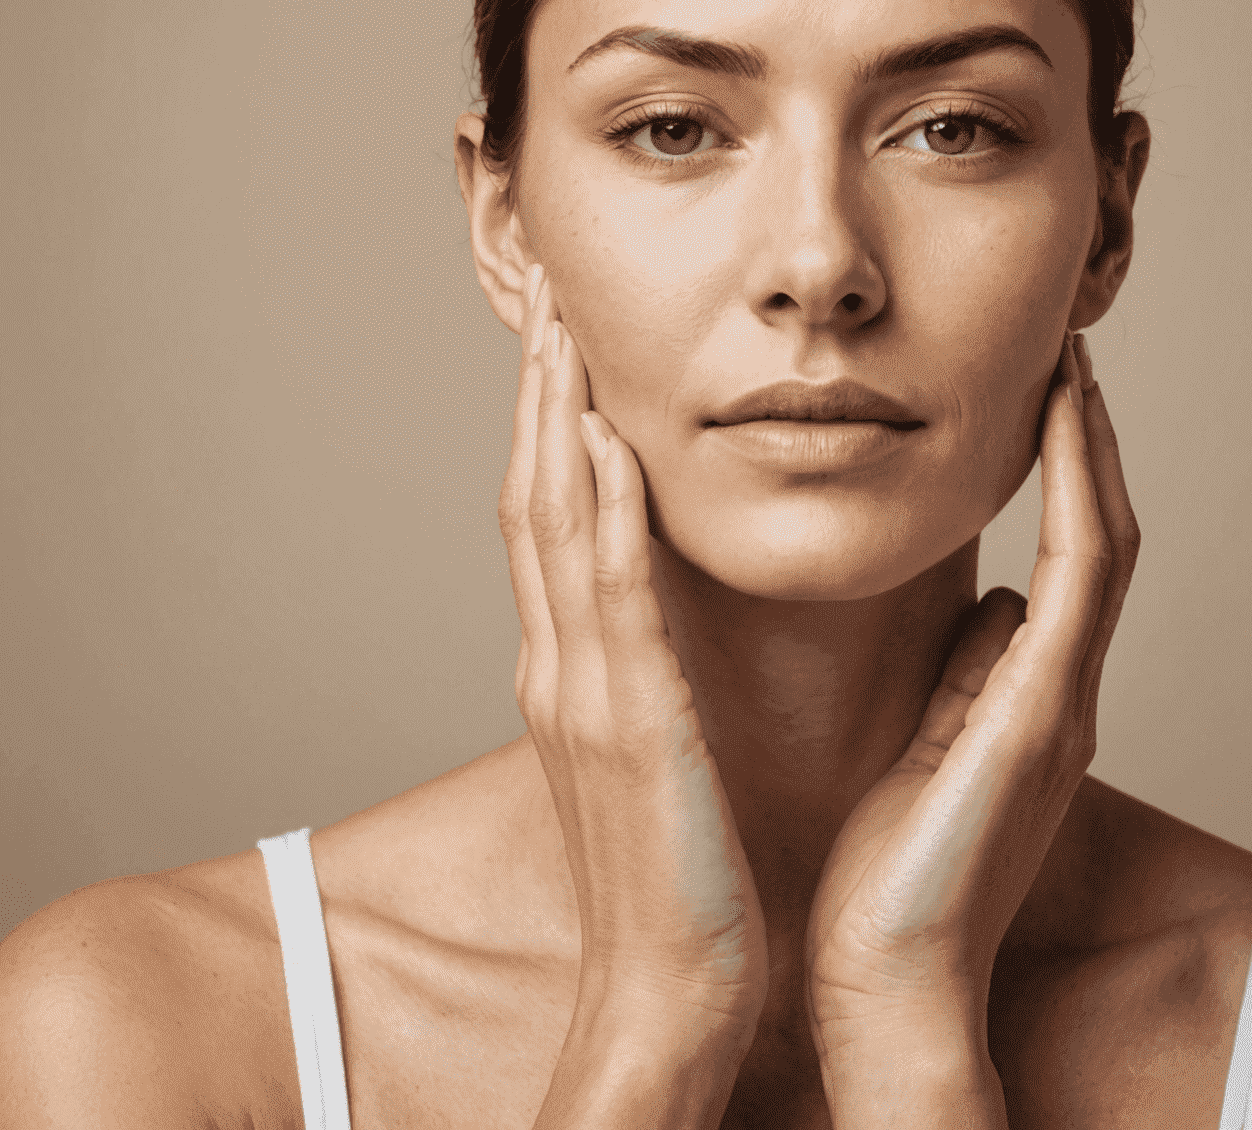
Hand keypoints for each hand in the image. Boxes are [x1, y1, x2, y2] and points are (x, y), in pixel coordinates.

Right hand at [503, 264, 768, 1044]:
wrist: (667, 986)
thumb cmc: (681, 870)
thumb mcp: (655, 749)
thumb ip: (648, 670)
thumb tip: (665, 608)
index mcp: (574, 671)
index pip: (548, 522)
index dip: (548, 427)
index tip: (565, 347)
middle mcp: (559, 664)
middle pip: (532, 499)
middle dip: (537, 397)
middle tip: (547, 302)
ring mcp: (582, 688)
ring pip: (552, 528)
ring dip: (554, 423)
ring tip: (562, 334)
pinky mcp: (627, 718)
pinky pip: (608, 595)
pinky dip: (596, 513)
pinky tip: (600, 444)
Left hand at [805, 332, 1137, 1081]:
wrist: (889, 978)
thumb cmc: (891, 869)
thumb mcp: (933, 745)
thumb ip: (972, 675)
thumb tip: (995, 603)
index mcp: (1031, 693)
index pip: (1070, 552)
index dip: (1067, 467)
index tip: (1045, 389)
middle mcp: (1064, 688)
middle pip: (1105, 530)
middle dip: (1091, 440)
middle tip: (1069, 352)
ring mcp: (1065, 700)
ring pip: (1107, 540)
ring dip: (1093, 447)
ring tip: (1071, 366)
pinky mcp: (1042, 715)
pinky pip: (1082, 579)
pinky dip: (1079, 495)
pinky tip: (1063, 426)